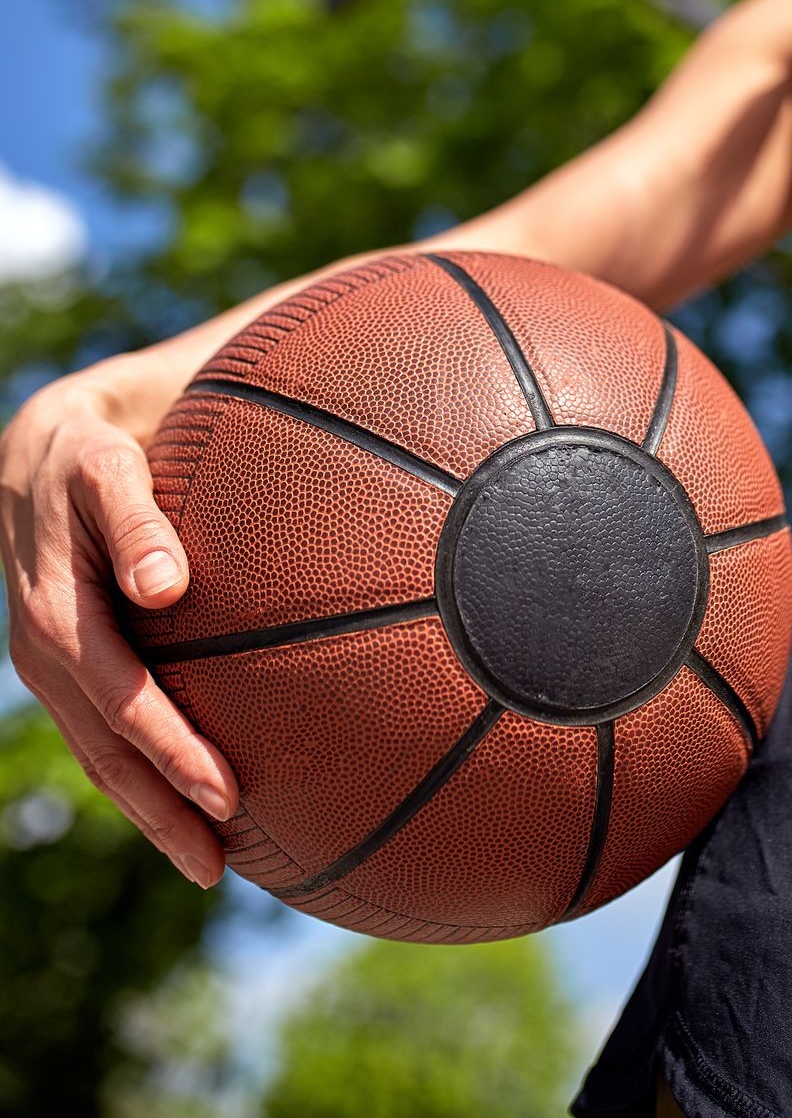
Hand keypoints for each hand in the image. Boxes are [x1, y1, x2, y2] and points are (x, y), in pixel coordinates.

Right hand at [0, 361, 239, 886]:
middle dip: (162, 813)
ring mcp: (51, 669)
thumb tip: (164, 587)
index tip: (225, 796)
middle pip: (107, 753)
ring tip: (209, 860)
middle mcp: (45, 655)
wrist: (41, 450)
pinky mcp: (66, 668)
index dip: (171, 754)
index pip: (122, 702)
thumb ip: (136, 520)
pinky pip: (101, 735)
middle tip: (220, 866)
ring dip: (150, 812)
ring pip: (100, 757)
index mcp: (56, 617)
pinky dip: (140, 777)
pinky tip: (186, 802)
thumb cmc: (91, 452)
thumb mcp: (109, 466)